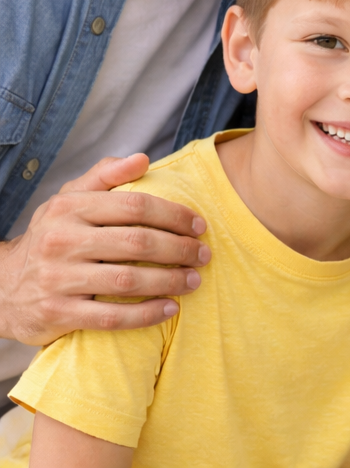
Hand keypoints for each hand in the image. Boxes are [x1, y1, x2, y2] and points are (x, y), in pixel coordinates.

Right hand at [0, 155, 208, 344]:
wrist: (0, 286)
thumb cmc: (52, 237)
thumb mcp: (68, 200)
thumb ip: (105, 176)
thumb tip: (143, 159)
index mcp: (69, 208)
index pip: (135, 206)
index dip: (174, 215)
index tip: (199, 225)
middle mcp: (61, 241)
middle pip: (137, 243)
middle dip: (180, 249)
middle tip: (204, 255)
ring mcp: (58, 279)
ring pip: (128, 281)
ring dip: (170, 281)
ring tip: (194, 280)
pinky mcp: (58, 314)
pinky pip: (111, 317)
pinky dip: (146, 314)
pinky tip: (170, 308)